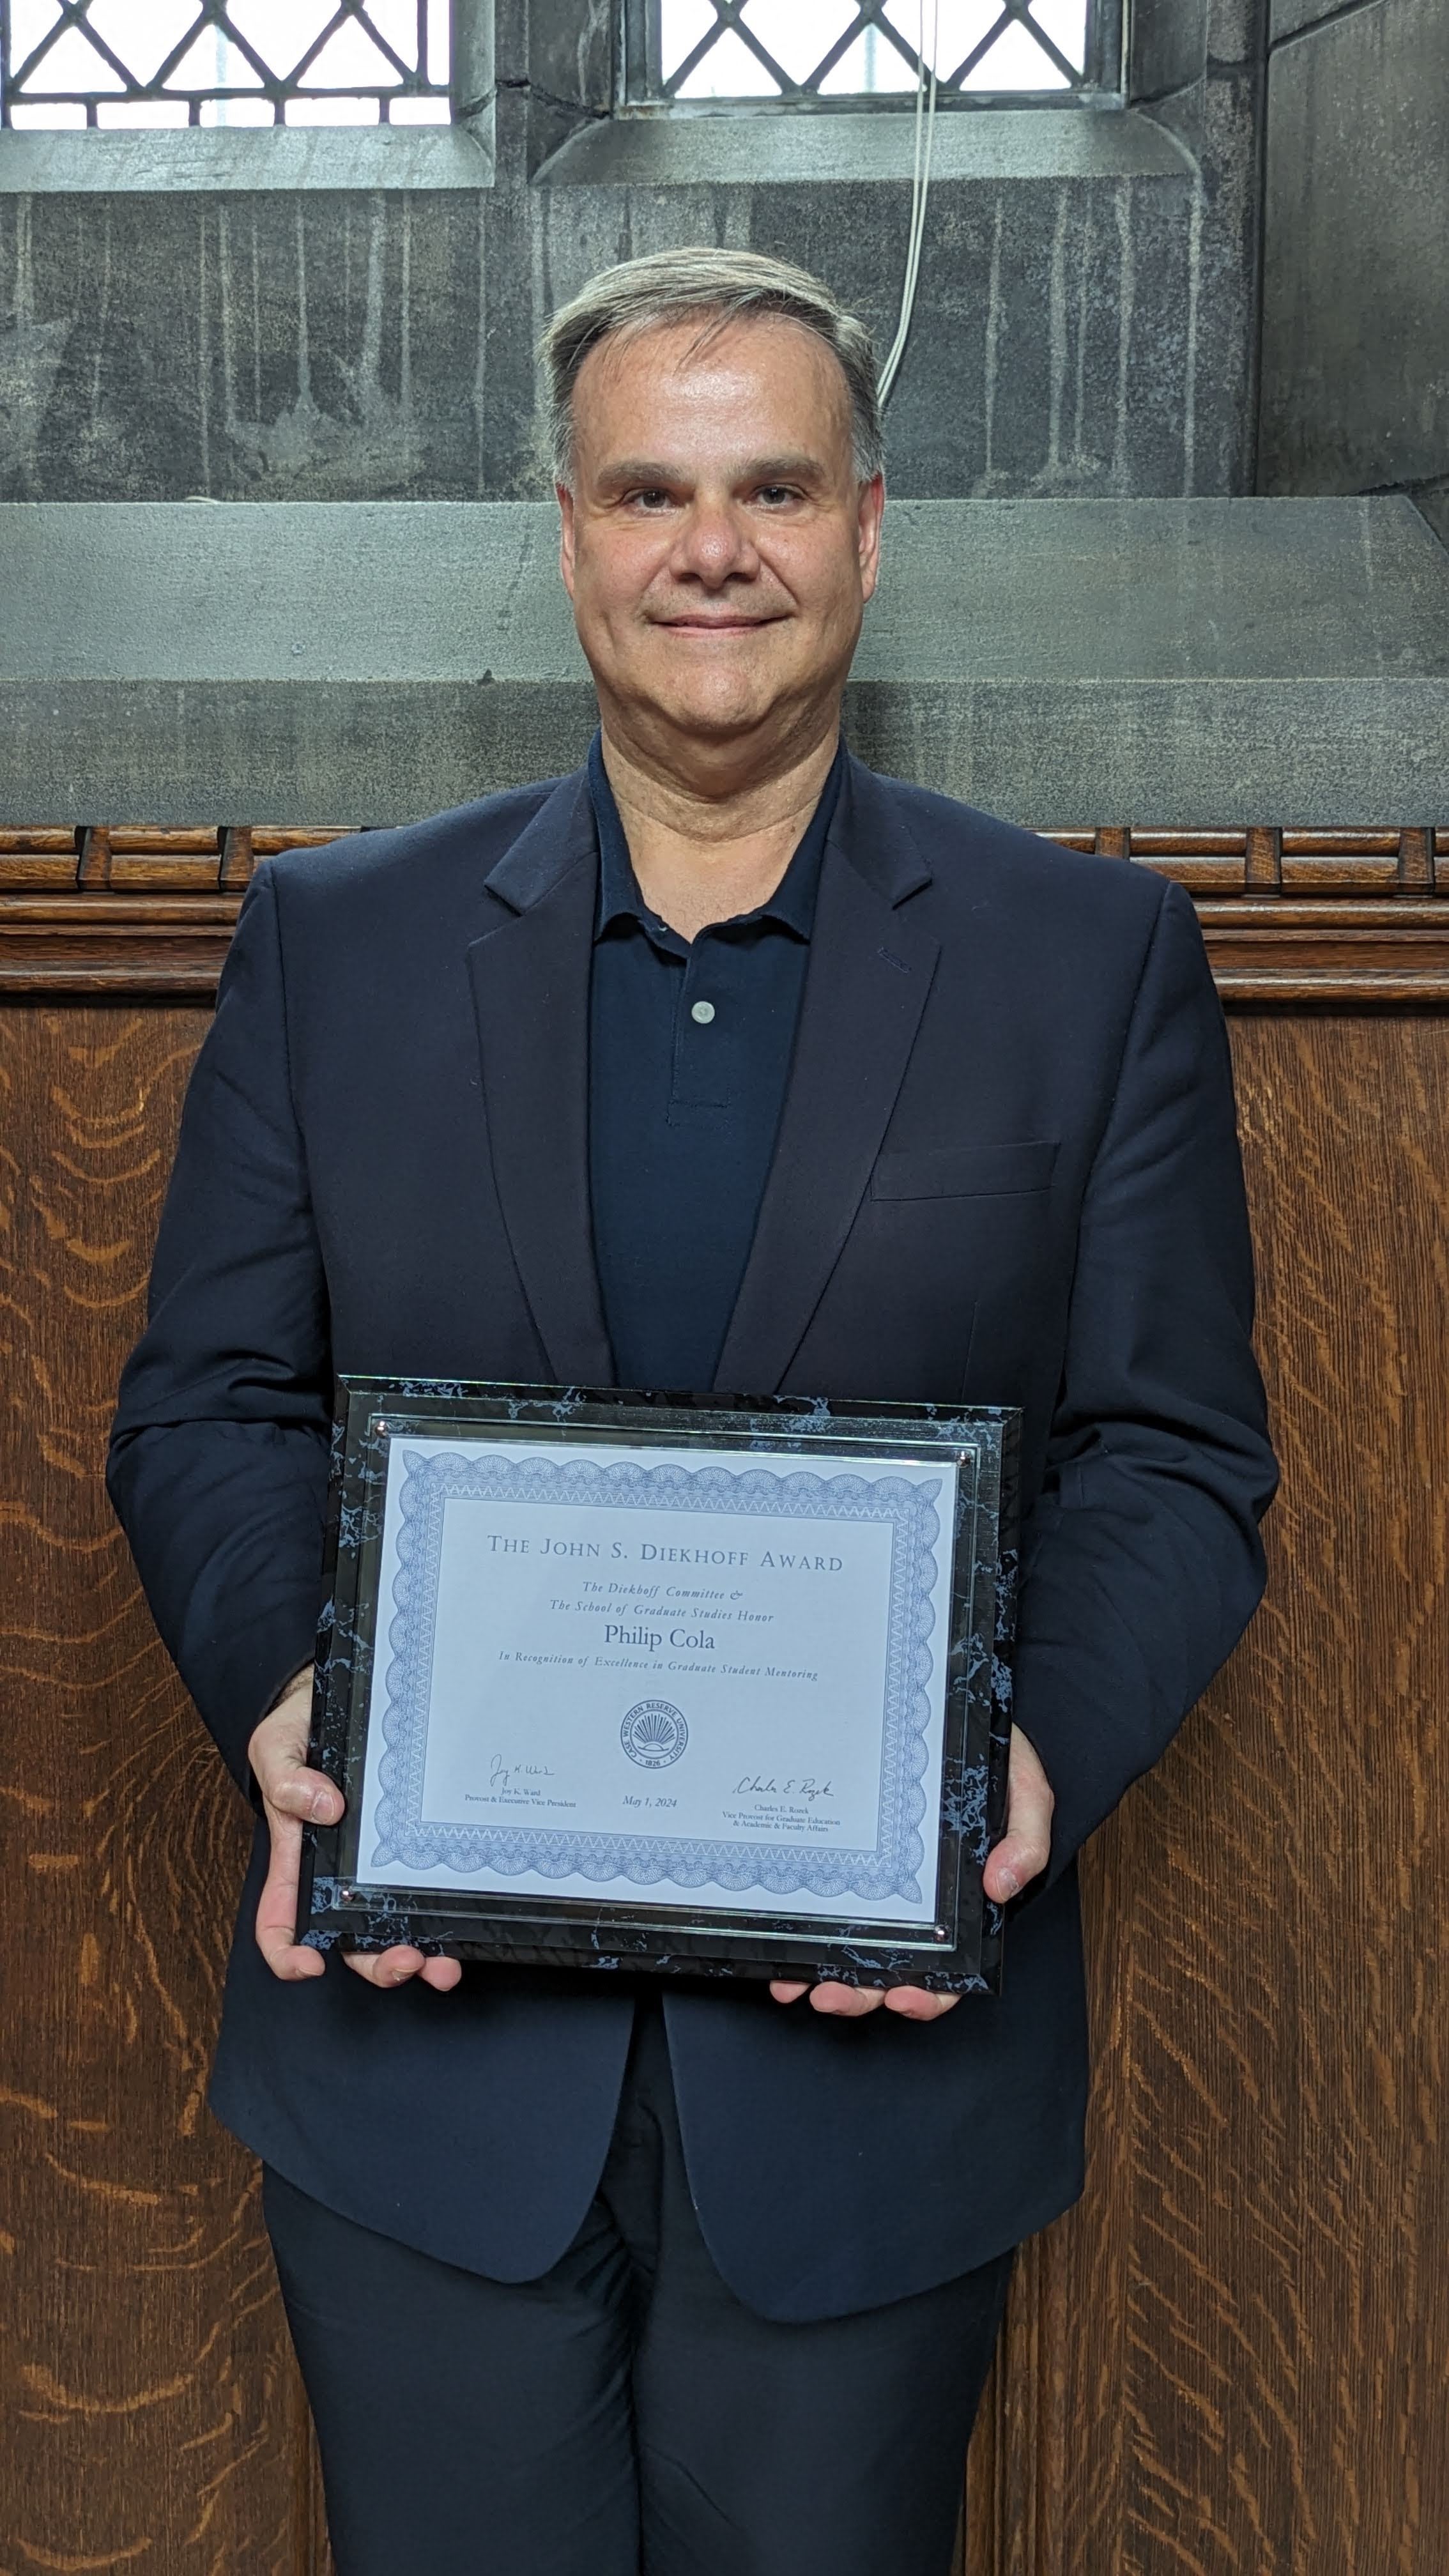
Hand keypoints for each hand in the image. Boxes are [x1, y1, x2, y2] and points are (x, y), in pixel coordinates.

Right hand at [248, 1676, 461, 1992]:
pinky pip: (426, 1886)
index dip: (288, 1953)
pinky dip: (446, 1913)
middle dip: (378, 1964)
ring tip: (444, 1963)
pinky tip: (467, 1918)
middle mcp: (339, 1871)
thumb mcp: (276, 1747)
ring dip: (420, 1953)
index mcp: (298, 1856)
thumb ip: (286, 1780)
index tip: (310, 1965)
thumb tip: (325, 1808)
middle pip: (350, 1939)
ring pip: (396, 1925)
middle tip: (408, 1961)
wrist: (340, 1697)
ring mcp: (378, 1862)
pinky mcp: (411, 1845)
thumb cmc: (301, 1729)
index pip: (281, 1920)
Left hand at [769, 1723, 1053, 2020]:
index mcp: (959, 1903)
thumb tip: (1002, 1886)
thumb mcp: (1025, 1792)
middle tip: (829, 1993)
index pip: (947, 1971)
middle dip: (857, 1993)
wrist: (946, 1708)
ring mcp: (873, 1882)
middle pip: (886, 1970)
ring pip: (845, 1947)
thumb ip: (1026, 1841)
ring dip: (818, 1971)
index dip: (926, 1996)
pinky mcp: (842, 1856)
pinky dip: (797, 1926)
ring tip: (793, 1981)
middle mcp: (913, 1904)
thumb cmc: (991, 1757)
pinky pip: (816, 1900)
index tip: (901, 1997)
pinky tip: (776, 1937)